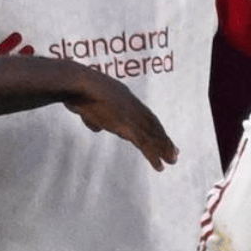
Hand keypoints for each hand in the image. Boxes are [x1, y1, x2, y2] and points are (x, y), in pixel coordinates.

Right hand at [64, 71, 178, 170]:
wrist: (76, 83)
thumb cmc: (76, 90)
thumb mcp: (86, 104)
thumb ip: (94, 117)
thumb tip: (97, 128)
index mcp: (124, 97)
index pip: (143, 114)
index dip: (153, 127)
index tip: (161, 136)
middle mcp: (132, 105)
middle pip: (152, 124)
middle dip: (163, 139)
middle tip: (174, 152)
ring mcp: (130, 115)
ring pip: (152, 135)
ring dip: (163, 148)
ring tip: (172, 161)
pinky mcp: (126, 125)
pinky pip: (144, 143)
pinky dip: (153, 156)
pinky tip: (159, 166)